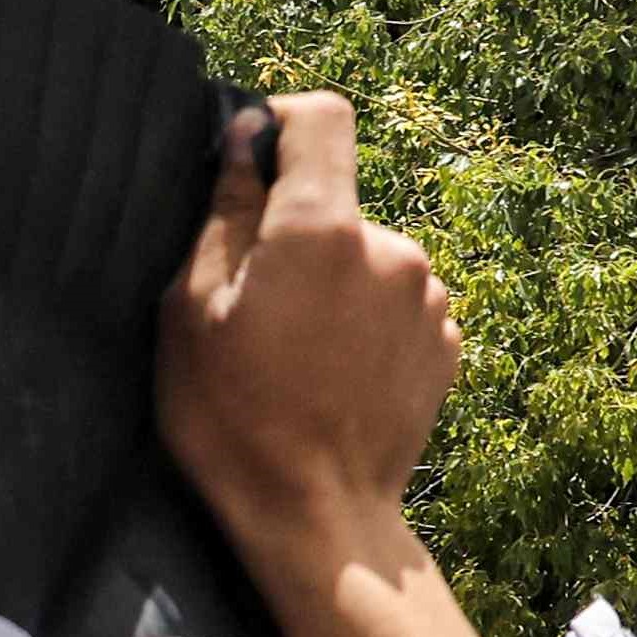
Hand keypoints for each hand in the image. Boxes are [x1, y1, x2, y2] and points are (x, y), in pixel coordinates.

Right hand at [158, 92, 455, 568]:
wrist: (316, 518)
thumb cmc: (232, 420)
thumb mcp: (190, 311)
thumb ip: (224, 213)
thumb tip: (244, 140)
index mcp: (322, 230)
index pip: (323, 118)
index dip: (281, 124)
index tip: (248, 162)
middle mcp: (392, 249)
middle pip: (336, 201)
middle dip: (293, 234)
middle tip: (247, 307)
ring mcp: (428, 298)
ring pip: (366, 256)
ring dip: (330, 283)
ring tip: (289, 352)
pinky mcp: (447, 342)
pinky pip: (394, 304)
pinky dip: (361, 323)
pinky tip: (327, 375)